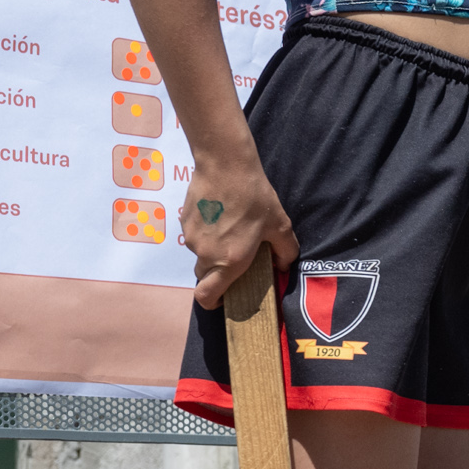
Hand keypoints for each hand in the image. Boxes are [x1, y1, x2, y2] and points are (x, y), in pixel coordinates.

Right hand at [178, 142, 299, 308]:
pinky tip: (219, 214)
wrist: (225, 165)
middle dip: (218, 272)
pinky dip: (205, 232)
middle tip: (236, 256)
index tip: (223, 299)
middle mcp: (206, 254)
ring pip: (200, 253)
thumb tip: (283, 265)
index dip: (212, 303)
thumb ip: (286, 251)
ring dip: (212, 248)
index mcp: (229, 262)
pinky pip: (194, 235)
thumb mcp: (280, 225)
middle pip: (206, 275)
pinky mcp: (183, 221)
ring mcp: (191, 238)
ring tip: (231, 228)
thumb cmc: (255, 197)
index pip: (207, 296)